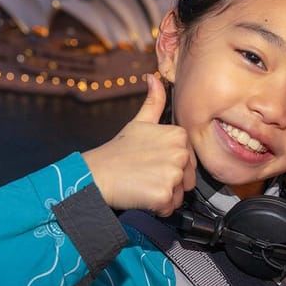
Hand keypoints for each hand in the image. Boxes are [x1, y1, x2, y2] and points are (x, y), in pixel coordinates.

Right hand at [82, 72, 196, 216]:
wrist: (96, 174)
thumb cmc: (117, 151)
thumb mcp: (139, 122)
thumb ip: (154, 101)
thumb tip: (154, 77)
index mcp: (179, 135)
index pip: (189, 160)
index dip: (170, 165)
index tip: (152, 162)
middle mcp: (180, 152)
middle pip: (188, 179)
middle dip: (169, 181)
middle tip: (146, 174)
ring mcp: (174, 174)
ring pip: (180, 195)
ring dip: (164, 195)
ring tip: (144, 184)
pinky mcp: (165, 194)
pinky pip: (170, 208)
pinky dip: (157, 207)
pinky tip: (142, 195)